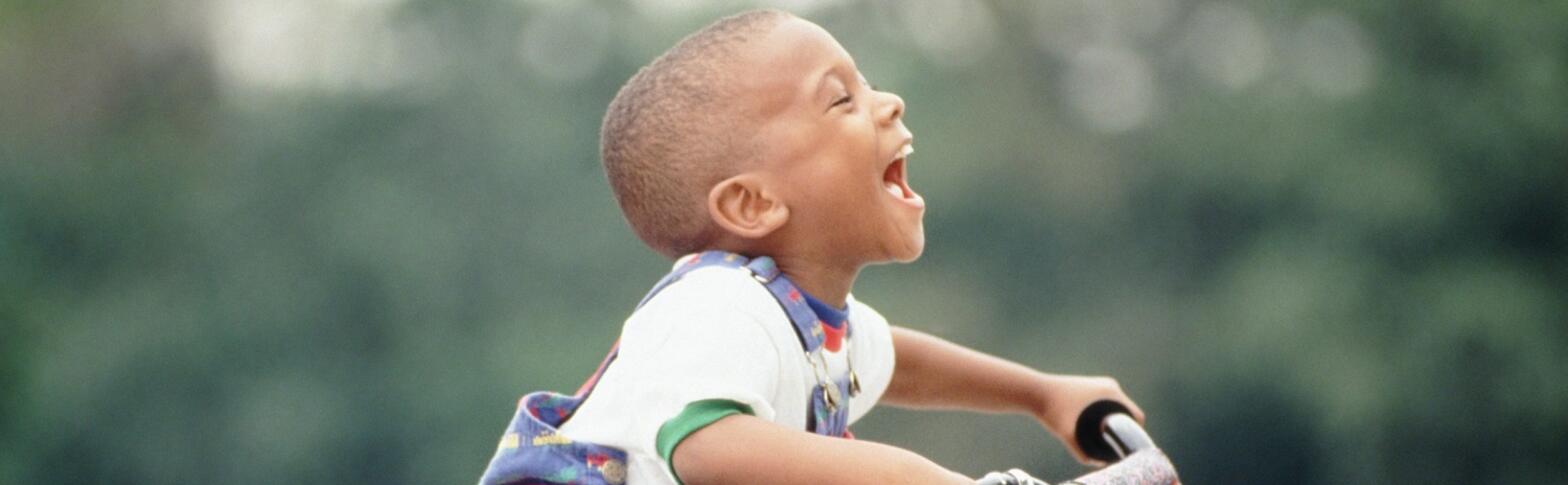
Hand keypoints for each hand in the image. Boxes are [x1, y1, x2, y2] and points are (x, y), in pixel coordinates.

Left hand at [1031, 374, 1145, 466]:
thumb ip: (1082, 453)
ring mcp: (1101, 385)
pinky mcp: (1092, 386)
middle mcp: (1110, 386)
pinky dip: (1106, 415)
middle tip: (1114, 446)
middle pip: (1128, 413)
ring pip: (1117, 408)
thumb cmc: (1052, 410)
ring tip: (1106, 439)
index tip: (1125, 447)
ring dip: (1115, 422)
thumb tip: (1099, 464)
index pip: (1136, 417)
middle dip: (1123, 429)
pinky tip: (1099, 428)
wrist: (1035, 391)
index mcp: (1111, 393)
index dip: (1135, 433)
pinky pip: (1108, 403)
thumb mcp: (1068, 435)